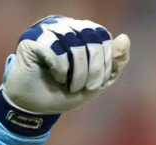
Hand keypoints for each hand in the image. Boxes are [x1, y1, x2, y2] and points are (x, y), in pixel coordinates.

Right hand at [1, 15, 130, 115]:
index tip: (97, 84)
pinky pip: (54, 51)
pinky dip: (60, 70)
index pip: (102, 36)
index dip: (105, 61)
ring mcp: (45, 31)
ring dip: (78, 72)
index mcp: (79, 32)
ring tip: (71, 86)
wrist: (36, 108)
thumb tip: (125, 38)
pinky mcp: (30, 40)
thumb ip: (115, 63)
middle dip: (94, 68)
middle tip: (86, 87)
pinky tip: (56, 78)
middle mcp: (62, 26)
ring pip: (73, 42)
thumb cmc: (65, 92)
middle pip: (90, 37)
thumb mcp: (97, 83)